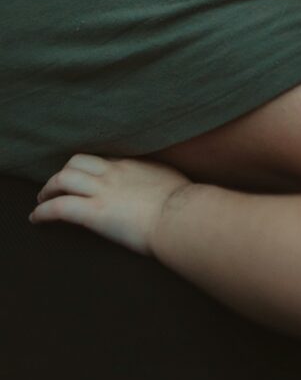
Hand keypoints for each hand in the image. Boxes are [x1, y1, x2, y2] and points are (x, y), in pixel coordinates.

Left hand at [30, 154, 188, 255]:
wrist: (182, 215)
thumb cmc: (185, 204)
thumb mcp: (172, 180)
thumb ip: (161, 180)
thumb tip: (166, 187)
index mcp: (133, 165)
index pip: (102, 160)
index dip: (88, 169)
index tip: (84, 179)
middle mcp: (114, 172)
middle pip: (77, 162)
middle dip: (63, 174)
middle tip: (55, 187)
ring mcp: (103, 191)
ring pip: (63, 179)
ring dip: (48, 190)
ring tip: (41, 201)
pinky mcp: (94, 213)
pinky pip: (59, 208)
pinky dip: (43, 212)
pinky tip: (36, 218)